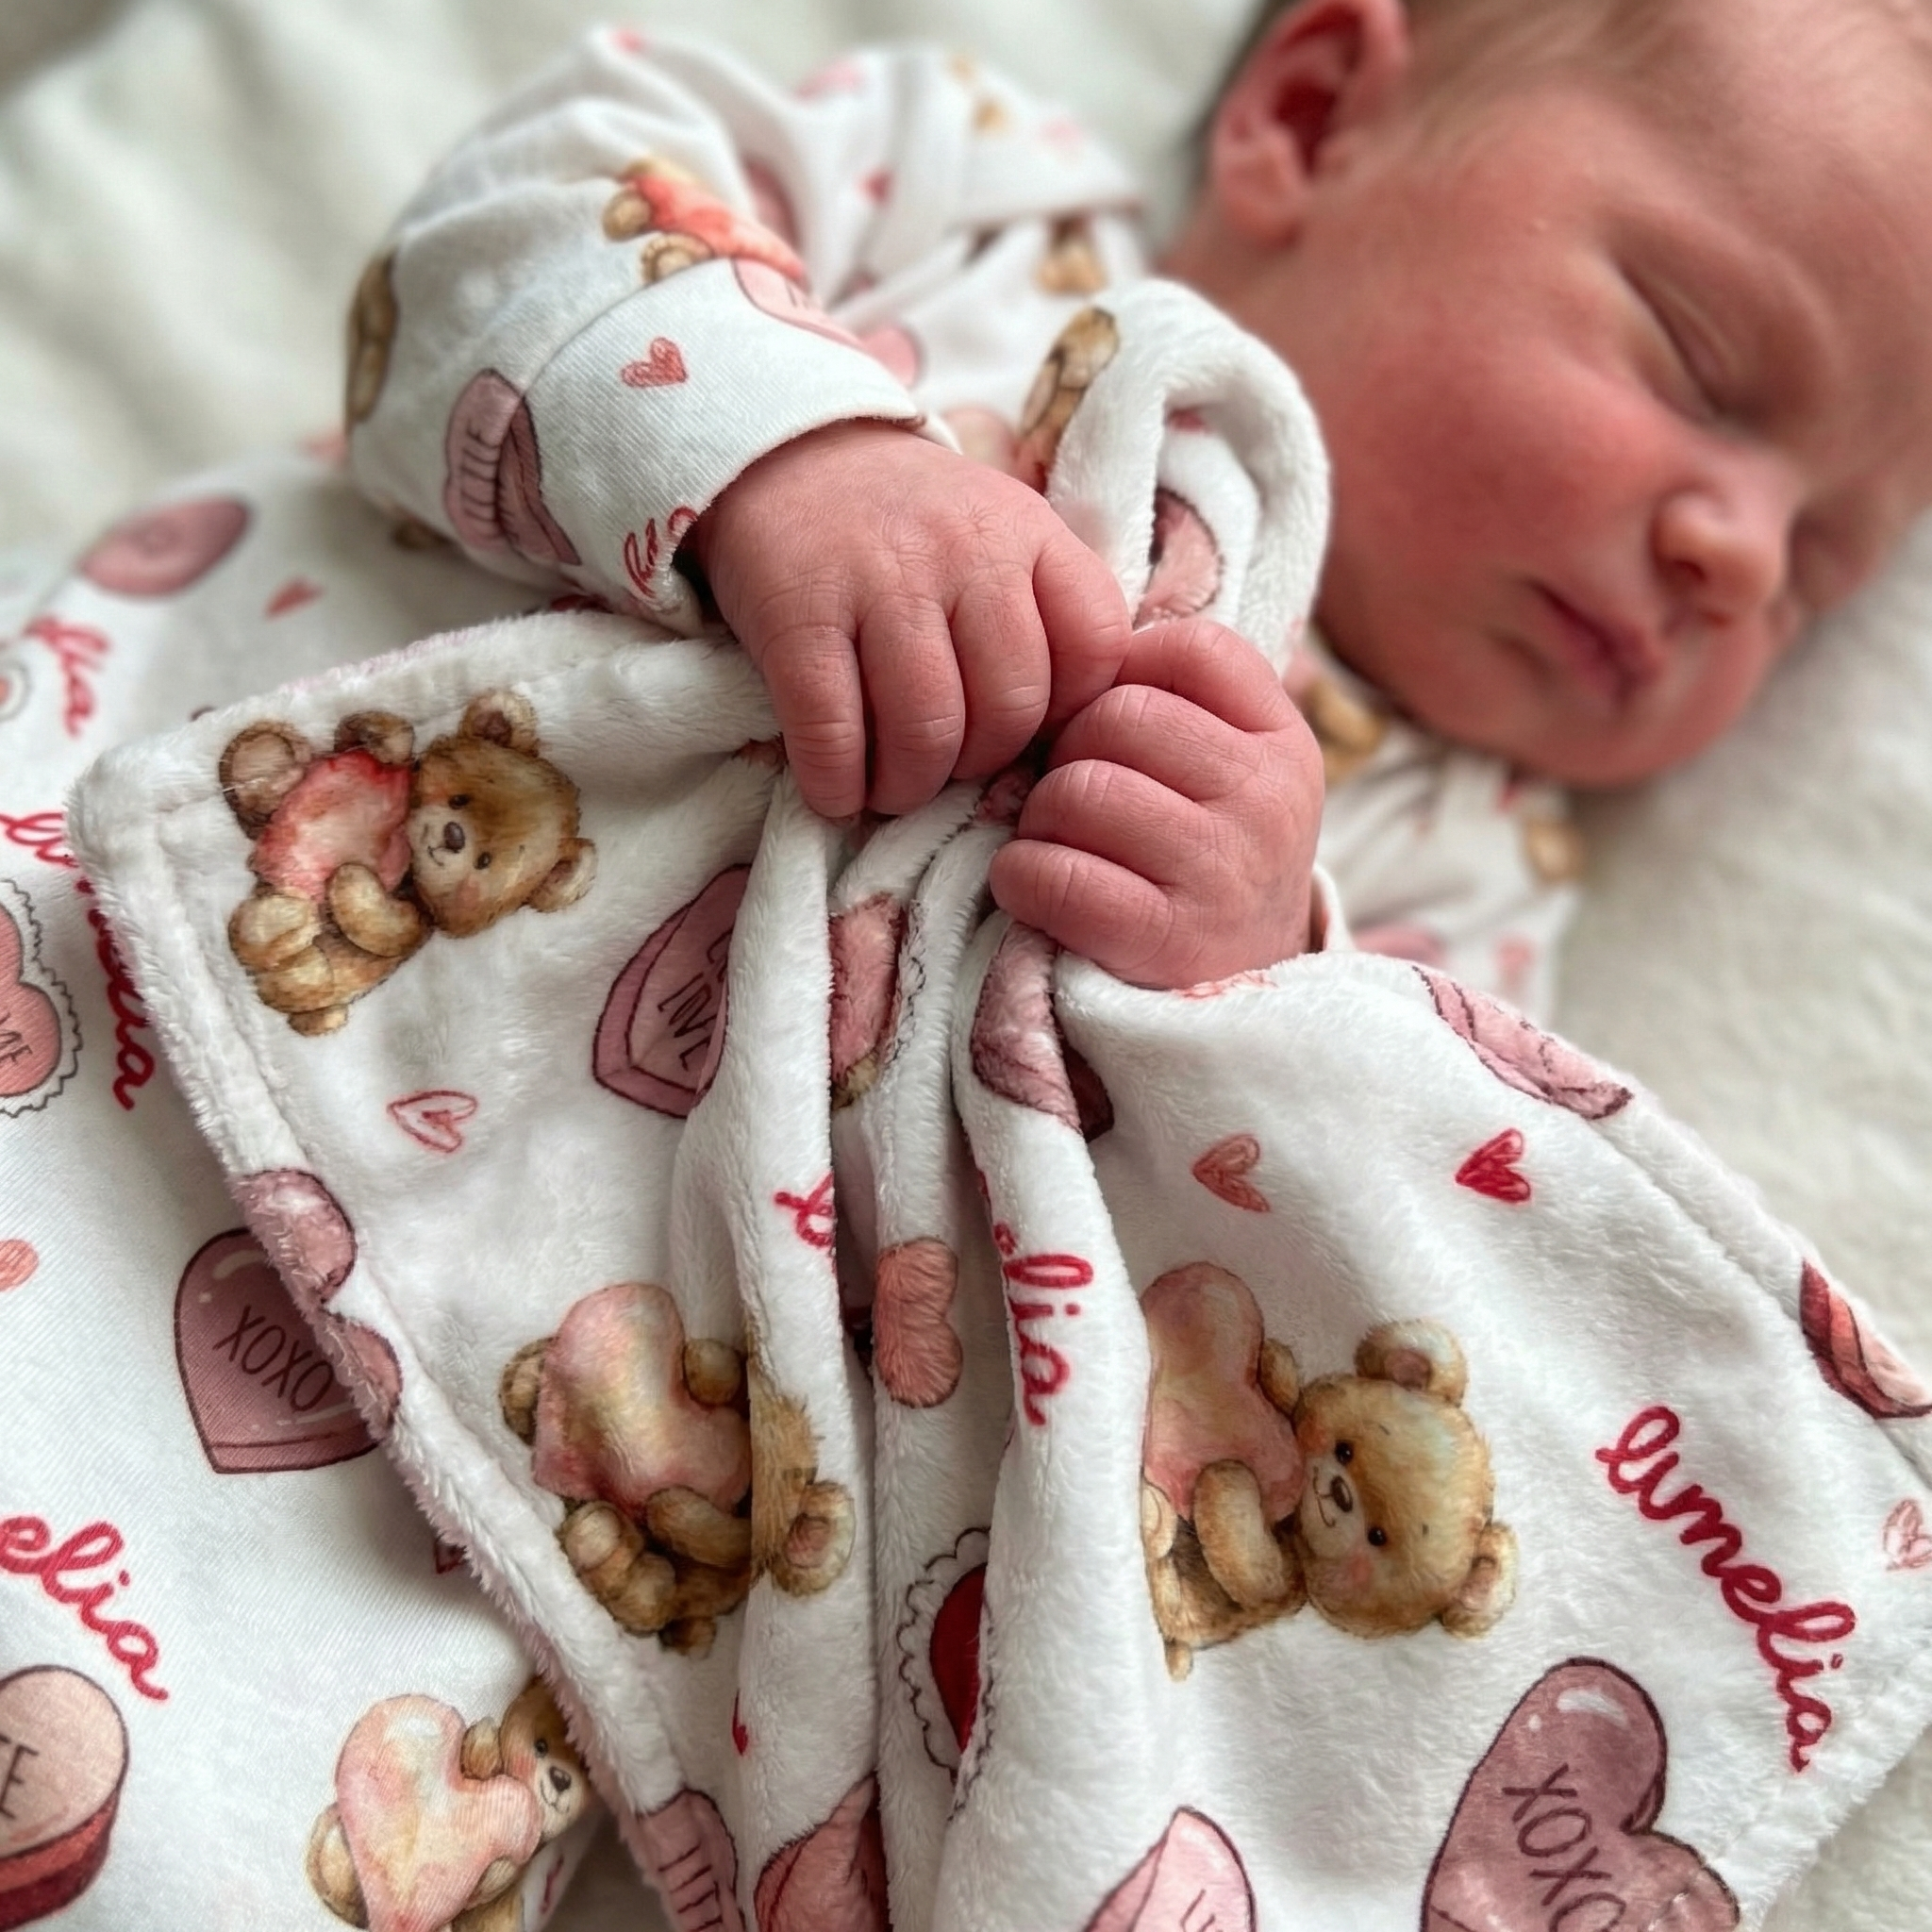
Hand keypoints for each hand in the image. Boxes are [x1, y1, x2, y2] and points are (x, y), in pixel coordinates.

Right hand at [685, 422, 1131, 816]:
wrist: (790, 455)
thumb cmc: (910, 526)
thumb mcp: (1000, 533)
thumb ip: (1046, 609)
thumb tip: (1073, 730)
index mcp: (1028, 532)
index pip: (1095, 644)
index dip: (1068, 712)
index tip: (1026, 727)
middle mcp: (963, 550)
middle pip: (1010, 705)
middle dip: (981, 764)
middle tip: (949, 767)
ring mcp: (879, 581)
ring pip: (927, 728)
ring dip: (909, 786)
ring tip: (894, 786)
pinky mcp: (797, 616)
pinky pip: (834, 731)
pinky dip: (838, 783)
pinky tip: (838, 790)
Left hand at [988, 617, 1324, 988]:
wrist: (1239, 1021)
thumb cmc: (1203, 877)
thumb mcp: (1224, 783)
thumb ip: (1170, 707)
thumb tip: (1067, 650)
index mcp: (1284, 743)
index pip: (1189, 647)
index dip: (1122, 677)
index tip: (1112, 735)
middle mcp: (1268, 799)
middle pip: (1118, 715)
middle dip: (1068, 757)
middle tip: (1074, 807)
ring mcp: (1224, 870)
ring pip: (1079, 789)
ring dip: (1039, 822)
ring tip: (1059, 851)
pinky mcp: (1168, 940)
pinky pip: (1055, 873)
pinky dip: (1021, 879)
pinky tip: (1036, 892)